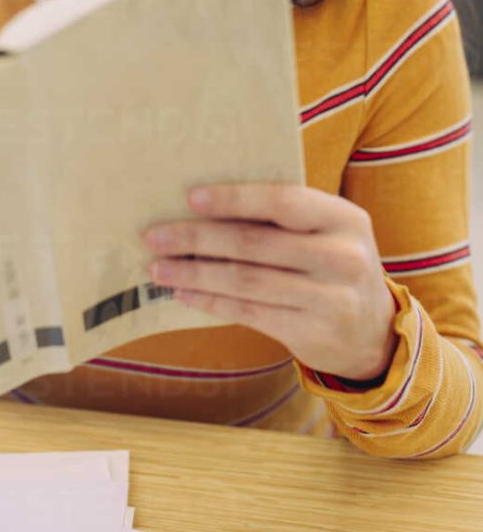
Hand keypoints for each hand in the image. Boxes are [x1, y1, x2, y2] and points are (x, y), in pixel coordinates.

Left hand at [143, 183, 398, 380]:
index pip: (282, 201)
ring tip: (159, 266)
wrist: (375, 330)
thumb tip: (202, 202)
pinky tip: (184, 291)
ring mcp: (330, 299)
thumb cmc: (331, 263)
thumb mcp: (326, 231)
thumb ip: (283, 216)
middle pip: (255, 243)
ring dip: (195, 272)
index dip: (235, 199)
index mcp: (343, 218)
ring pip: (246, 281)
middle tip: (155, 235)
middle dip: (197, 238)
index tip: (190, 197)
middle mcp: (342, 257)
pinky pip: (249, 313)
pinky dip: (211, 300)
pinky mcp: (312, 334)